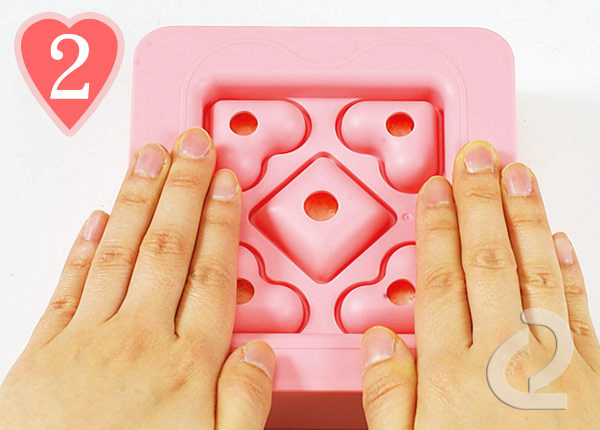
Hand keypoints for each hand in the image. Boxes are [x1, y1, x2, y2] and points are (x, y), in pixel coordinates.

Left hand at [0, 128, 274, 428]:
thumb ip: (244, 404)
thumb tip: (262, 353)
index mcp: (184, 366)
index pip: (211, 273)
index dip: (221, 220)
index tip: (227, 182)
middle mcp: (136, 340)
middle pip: (168, 246)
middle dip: (183, 186)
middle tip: (191, 143)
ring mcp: (86, 341)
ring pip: (120, 251)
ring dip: (138, 198)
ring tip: (150, 157)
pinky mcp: (42, 353)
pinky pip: (69, 285)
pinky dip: (84, 246)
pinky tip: (98, 218)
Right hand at [360, 140, 599, 428]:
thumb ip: (389, 399)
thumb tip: (380, 341)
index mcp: (454, 374)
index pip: (441, 280)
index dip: (437, 228)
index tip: (436, 190)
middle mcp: (505, 357)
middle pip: (488, 260)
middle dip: (480, 200)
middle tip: (478, 156)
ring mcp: (554, 363)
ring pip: (534, 271)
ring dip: (524, 216)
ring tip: (517, 174)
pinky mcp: (594, 377)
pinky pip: (578, 309)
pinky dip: (567, 269)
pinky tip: (558, 238)